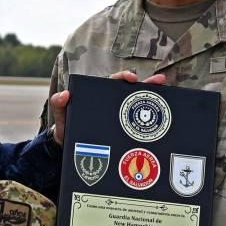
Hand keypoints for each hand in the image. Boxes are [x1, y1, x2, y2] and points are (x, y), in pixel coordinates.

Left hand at [49, 71, 165, 145]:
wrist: (70, 147)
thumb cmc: (66, 127)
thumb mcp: (61, 115)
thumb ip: (59, 104)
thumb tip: (65, 94)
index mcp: (99, 94)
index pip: (113, 81)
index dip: (123, 77)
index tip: (131, 78)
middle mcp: (112, 102)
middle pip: (131, 90)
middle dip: (147, 84)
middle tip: (159, 81)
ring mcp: (119, 116)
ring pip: (138, 105)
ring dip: (154, 98)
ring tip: (167, 92)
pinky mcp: (123, 129)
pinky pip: (138, 125)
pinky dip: (151, 122)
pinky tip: (164, 122)